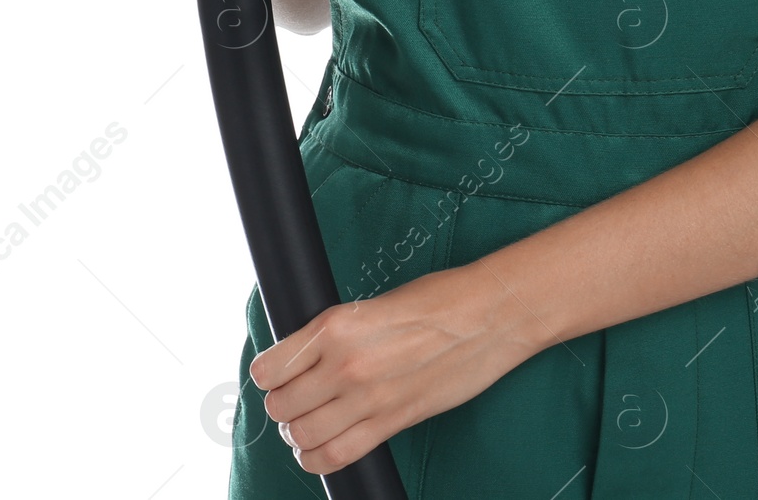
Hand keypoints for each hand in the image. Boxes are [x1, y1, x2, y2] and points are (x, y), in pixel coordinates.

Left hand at [250, 265, 526, 476]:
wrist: (488, 315)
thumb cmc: (437, 299)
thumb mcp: (372, 303)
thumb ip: (335, 333)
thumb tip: (304, 357)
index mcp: (334, 324)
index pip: (269, 368)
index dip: (268, 375)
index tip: (276, 374)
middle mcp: (343, 362)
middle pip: (281, 406)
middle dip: (282, 405)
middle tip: (295, 398)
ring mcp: (367, 396)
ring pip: (302, 435)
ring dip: (298, 433)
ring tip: (308, 422)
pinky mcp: (392, 421)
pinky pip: (336, 456)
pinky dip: (317, 459)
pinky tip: (319, 448)